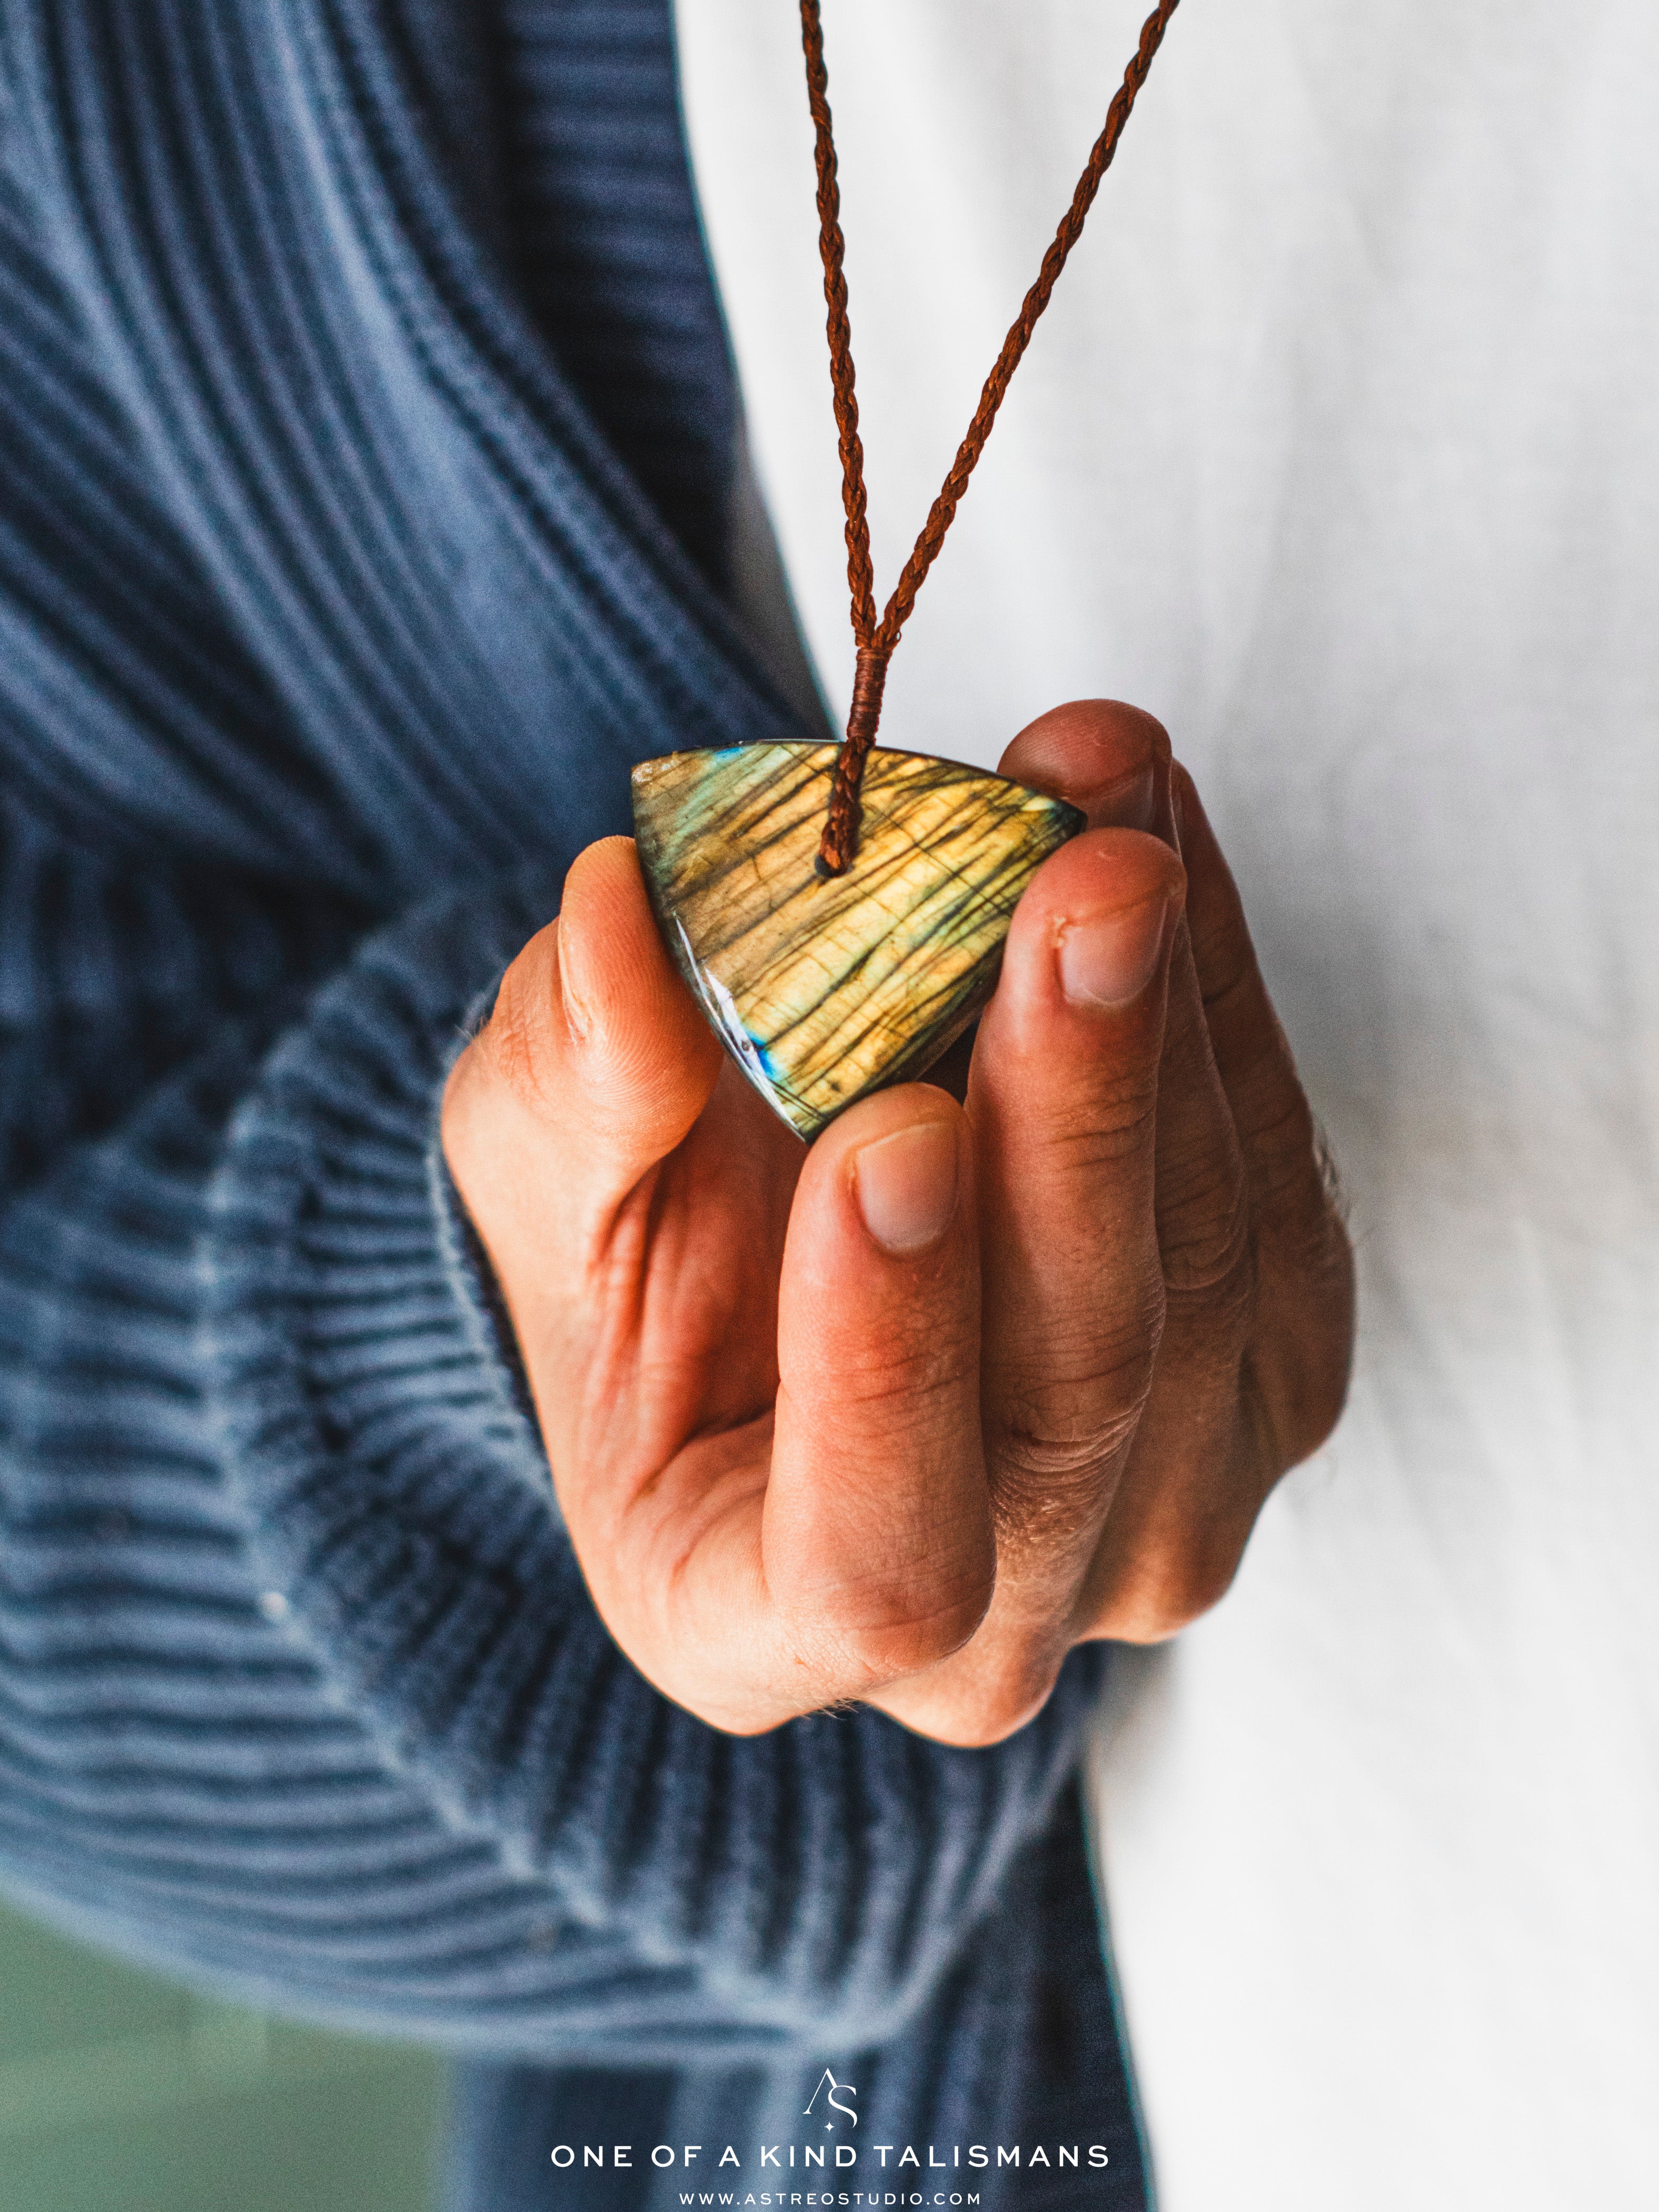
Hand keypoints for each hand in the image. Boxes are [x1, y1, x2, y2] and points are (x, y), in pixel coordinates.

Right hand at [441, 703, 1353, 1743]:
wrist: (763, 1256)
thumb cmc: (628, 1264)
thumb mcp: (537, 1176)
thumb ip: (569, 1084)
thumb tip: (614, 914)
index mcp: (763, 1618)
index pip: (870, 1559)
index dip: (888, 1363)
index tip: (888, 1134)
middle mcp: (997, 1619)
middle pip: (1082, 1395)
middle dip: (1082, 1122)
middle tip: (1081, 887)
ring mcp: (1164, 1504)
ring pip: (1217, 1281)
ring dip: (1177, 1023)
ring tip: (1112, 807)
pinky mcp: (1271, 1372)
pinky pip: (1283, 1191)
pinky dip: (1226, 1002)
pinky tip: (1157, 844)